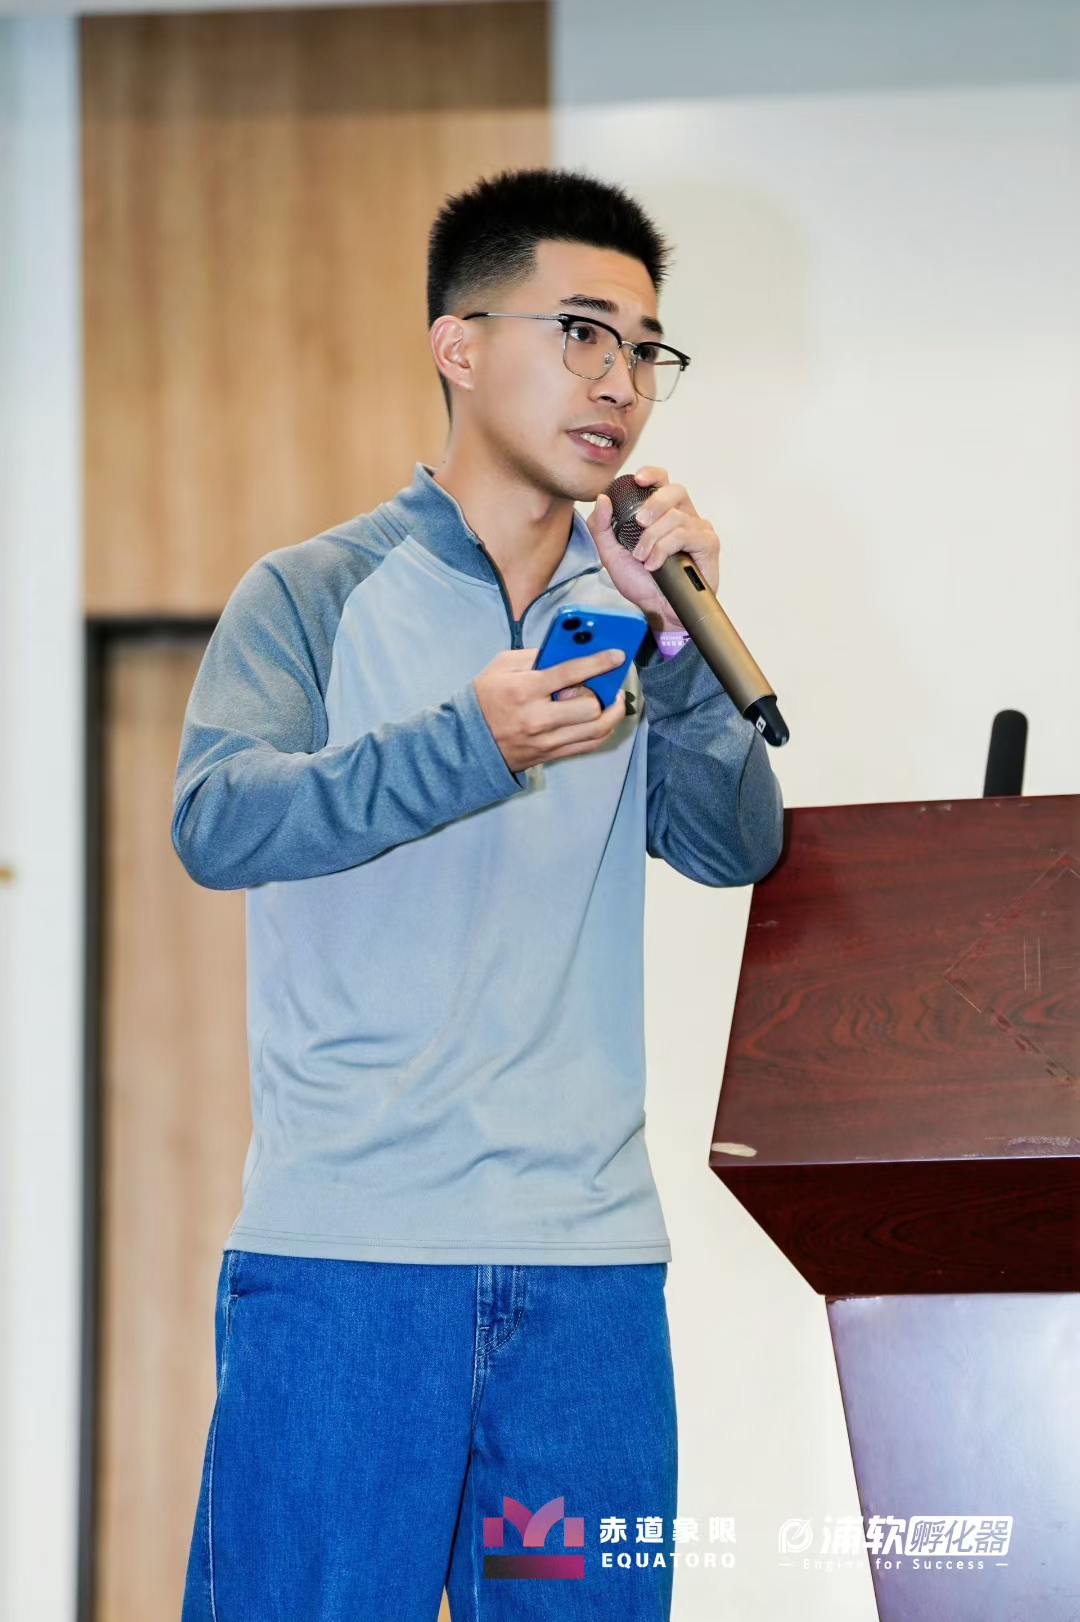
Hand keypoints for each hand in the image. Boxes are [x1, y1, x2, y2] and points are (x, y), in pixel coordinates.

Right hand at [474, 646, 629, 773]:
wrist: (467, 741)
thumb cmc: (485, 698)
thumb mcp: (501, 666)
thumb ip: (535, 655)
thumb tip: (568, 649)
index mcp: (525, 690)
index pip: (570, 673)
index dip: (599, 662)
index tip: (618, 655)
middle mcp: (538, 718)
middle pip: (590, 706)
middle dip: (602, 692)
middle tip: (605, 683)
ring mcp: (547, 740)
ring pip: (596, 729)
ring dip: (613, 713)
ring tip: (615, 700)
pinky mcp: (552, 755)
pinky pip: (590, 745)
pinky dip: (604, 730)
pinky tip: (606, 718)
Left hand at [586, 466, 720, 634]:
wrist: (657, 610)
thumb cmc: (642, 583)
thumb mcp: (611, 554)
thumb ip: (602, 527)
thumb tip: (602, 499)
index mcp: (663, 513)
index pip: (663, 481)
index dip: (653, 474)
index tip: (637, 479)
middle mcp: (684, 516)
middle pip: (675, 490)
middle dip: (653, 504)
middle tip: (639, 525)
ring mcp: (698, 529)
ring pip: (676, 517)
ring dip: (653, 538)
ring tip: (643, 558)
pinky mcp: (708, 544)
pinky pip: (686, 534)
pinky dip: (665, 548)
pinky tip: (656, 564)